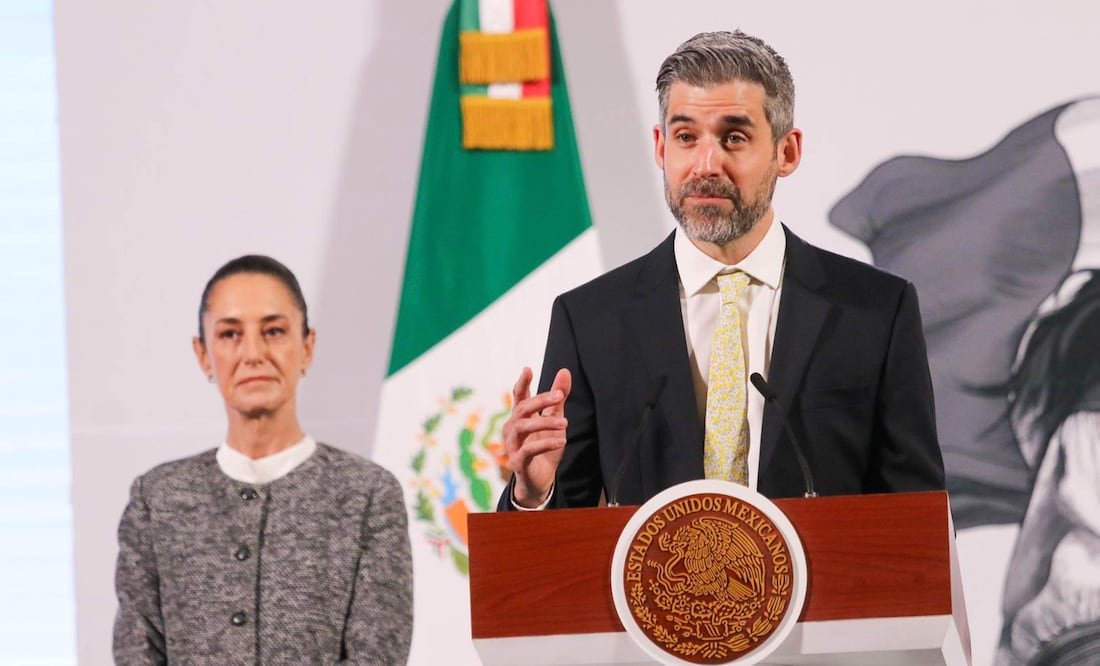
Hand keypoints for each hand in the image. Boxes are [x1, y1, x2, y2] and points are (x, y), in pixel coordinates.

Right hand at [503, 367, 570, 507]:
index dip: (522, 383)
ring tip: (565, 423)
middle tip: (559, 396)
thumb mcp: (555, 420)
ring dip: (545, 423)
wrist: (540, 481)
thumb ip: (558, 398)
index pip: (519, 396)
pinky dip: (545, 443)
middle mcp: (513, 428)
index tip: (527, 369)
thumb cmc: (545, 447)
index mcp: (520, 417)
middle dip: (541, 400)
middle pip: (522, 409)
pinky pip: (529, 450)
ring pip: (523, 427)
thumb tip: (565, 371)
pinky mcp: (518, 461)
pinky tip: (561, 440)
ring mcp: (513, 445)